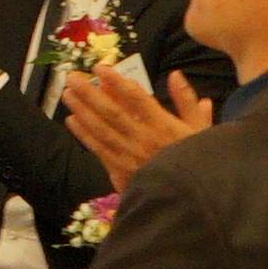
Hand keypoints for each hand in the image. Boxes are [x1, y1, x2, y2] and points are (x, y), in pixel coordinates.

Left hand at [58, 62, 212, 180]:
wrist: (188, 199)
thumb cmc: (197, 162)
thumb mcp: (200, 129)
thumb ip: (186, 101)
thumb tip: (175, 75)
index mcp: (163, 125)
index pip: (136, 97)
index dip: (116, 81)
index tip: (99, 68)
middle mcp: (142, 138)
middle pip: (111, 111)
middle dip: (90, 93)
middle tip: (71, 77)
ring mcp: (129, 155)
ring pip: (101, 129)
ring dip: (82, 110)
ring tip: (67, 94)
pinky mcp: (120, 170)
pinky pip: (99, 149)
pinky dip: (84, 134)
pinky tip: (72, 121)